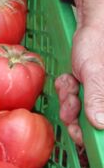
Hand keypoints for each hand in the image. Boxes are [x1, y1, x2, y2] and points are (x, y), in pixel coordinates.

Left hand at [56, 0, 103, 145]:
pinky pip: (74, 103)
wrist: (91, 27)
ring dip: (70, 102)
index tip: (81, 140)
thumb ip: (98, 97)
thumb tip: (100, 123)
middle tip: (69, 110)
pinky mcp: (89, 92)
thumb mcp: (96, 72)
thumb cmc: (99, 45)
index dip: (96, 139)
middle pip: (95, 124)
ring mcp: (100, 97)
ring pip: (82, 115)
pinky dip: (67, 93)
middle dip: (77, 117)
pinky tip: (68, 80)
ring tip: (70, 85)